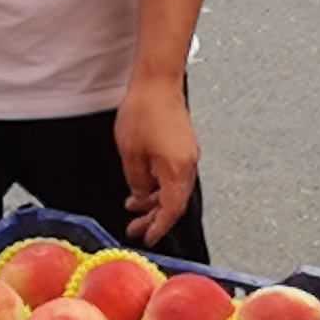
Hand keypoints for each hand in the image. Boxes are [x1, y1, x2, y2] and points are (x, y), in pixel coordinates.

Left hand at [114, 75, 199, 246]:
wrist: (157, 81)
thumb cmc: (145, 111)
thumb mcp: (131, 153)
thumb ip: (137, 180)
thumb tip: (140, 196)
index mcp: (178, 169)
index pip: (171, 209)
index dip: (159, 227)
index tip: (148, 237)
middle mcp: (188, 164)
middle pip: (174, 201)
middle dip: (154, 217)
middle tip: (135, 227)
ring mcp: (188, 154)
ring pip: (174, 188)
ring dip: (154, 200)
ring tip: (133, 206)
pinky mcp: (183, 146)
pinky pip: (174, 174)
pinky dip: (159, 184)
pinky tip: (143, 185)